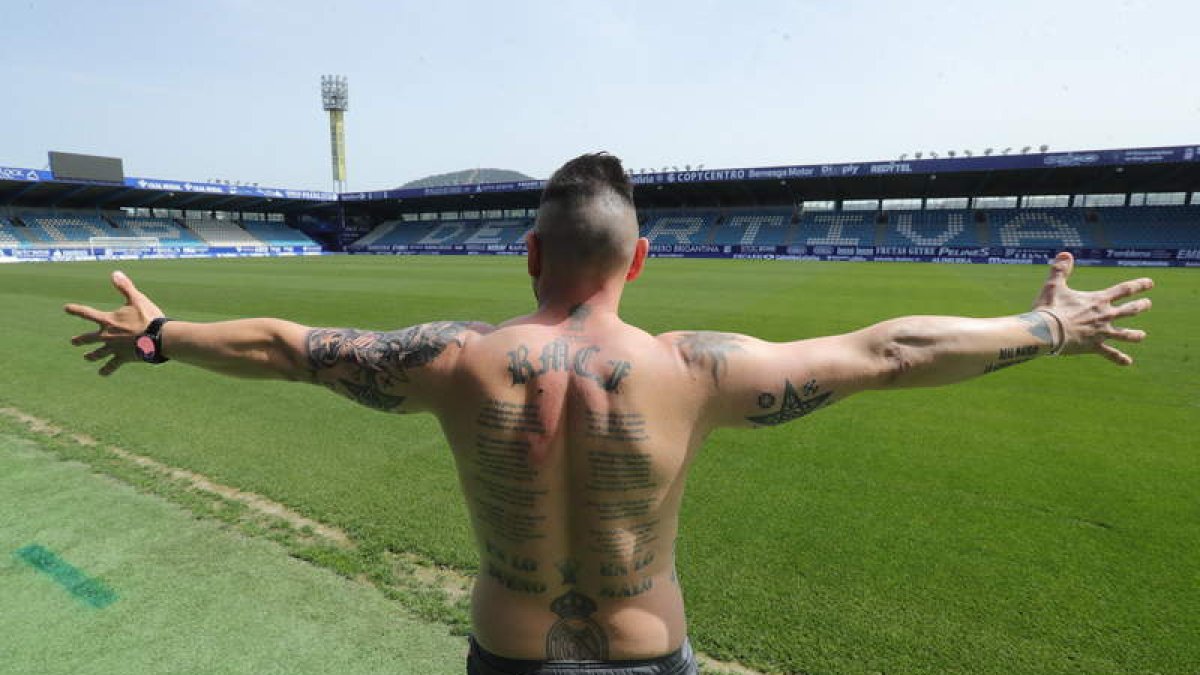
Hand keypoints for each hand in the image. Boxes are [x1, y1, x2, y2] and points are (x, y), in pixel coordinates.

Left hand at [65, 271, 164, 375]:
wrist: (157, 338)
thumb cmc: (148, 318)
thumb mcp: (137, 299)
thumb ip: (125, 287)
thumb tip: (114, 273)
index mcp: (108, 320)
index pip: (87, 314)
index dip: (76, 310)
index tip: (66, 308)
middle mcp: (107, 336)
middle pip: (89, 338)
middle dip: (80, 340)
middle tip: (73, 342)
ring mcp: (114, 348)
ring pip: (98, 353)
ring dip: (92, 356)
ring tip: (86, 358)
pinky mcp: (123, 357)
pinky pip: (112, 365)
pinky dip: (107, 369)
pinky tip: (102, 373)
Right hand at [1032, 252, 1151, 364]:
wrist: (1047, 331)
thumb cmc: (1050, 308)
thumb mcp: (1054, 286)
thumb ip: (1061, 269)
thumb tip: (1065, 254)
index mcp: (1098, 300)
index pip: (1124, 290)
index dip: (1138, 286)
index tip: (1150, 283)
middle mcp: (1105, 316)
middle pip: (1129, 310)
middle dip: (1140, 306)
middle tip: (1147, 304)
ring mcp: (1101, 332)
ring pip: (1125, 334)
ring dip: (1135, 335)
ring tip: (1142, 335)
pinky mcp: (1094, 346)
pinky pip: (1110, 353)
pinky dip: (1119, 358)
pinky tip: (1128, 362)